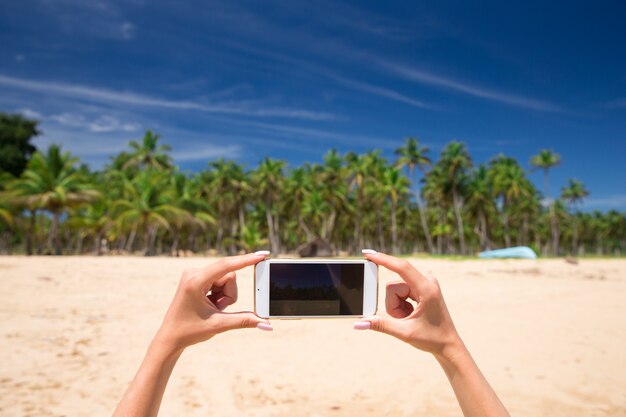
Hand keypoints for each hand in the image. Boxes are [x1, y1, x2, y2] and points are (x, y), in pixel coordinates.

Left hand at [154, 252, 272, 352]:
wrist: (170, 337)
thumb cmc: (190, 331)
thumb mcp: (219, 325)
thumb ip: (244, 321)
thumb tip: (267, 324)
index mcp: (195, 282)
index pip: (227, 266)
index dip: (246, 260)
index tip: (263, 255)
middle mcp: (194, 273)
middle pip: (229, 276)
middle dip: (229, 295)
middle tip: (217, 309)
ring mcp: (195, 273)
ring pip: (226, 279)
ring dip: (225, 296)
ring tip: (212, 308)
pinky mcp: (197, 276)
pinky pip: (219, 280)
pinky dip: (220, 294)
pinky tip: (209, 304)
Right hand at [355, 251, 460, 355]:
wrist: (448, 345)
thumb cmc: (431, 339)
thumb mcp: (404, 333)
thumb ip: (381, 325)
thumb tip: (359, 323)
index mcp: (426, 289)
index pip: (401, 267)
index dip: (383, 259)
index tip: (367, 253)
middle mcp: (427, 282)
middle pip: (393, 286)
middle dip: (392, 304)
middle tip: (404, 319)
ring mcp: (425, 284)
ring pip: (395, 289)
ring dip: (396, 307)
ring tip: (409, 318)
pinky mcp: (422, 287)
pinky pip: (401, 292)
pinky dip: (400, 305)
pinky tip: (411, 314)